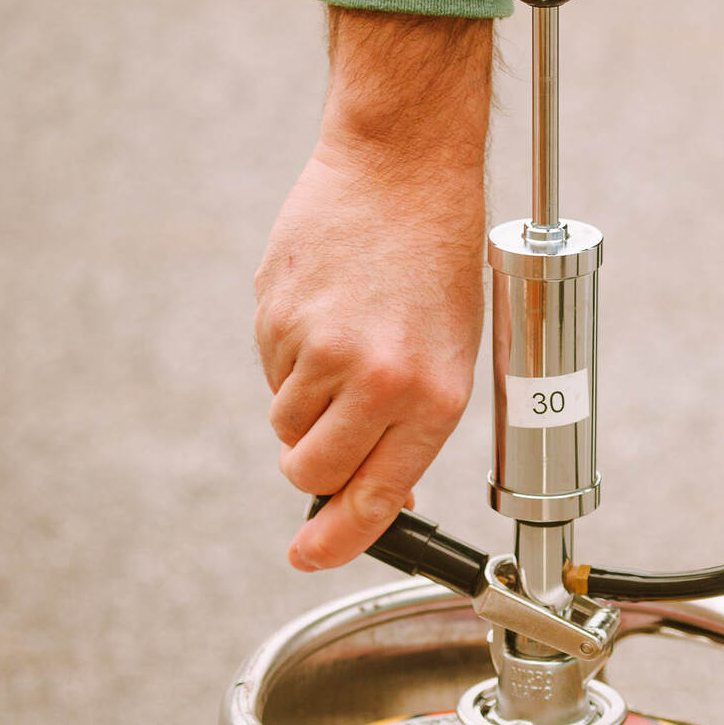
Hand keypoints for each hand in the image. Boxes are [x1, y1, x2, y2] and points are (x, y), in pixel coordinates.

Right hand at [255, 9, 492, 569]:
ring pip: (285, 421)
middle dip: (311, 468)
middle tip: (327, 437)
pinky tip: (326, 309)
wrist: (401, 166)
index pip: (375, 492)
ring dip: (304, 404)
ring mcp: (319, 345)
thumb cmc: (437, 259)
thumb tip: (383, 492)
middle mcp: (375, 376)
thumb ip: (413, 425)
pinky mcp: (277, 314)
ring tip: (344, 344)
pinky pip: (271, 368)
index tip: (309, 557)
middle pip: (310, 468)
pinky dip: (290, 355)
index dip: (338, 539)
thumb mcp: (452, 350)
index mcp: (431, 393)